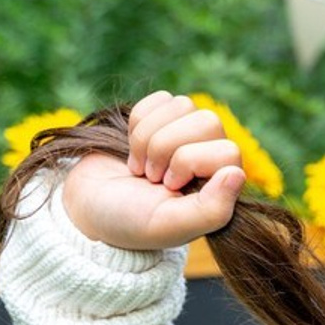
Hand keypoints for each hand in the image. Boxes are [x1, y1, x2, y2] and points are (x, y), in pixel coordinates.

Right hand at [61, 91, 246, 249]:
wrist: (87, 206)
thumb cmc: (130, 222)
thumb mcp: (169, 225)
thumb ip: (211, 210)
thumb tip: (237, 174)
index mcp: (222, 188)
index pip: (228, 152)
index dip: (190, 162)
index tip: (167, 186)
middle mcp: (211, 158)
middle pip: (207, 122)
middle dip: (166, 146)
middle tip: (151, 176)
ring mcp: (188, 136)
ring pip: (184, 105)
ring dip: (148, 136)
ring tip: (140, 167)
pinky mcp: (164, 119)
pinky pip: (162, 99)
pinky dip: (138, 121)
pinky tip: (133, 149)